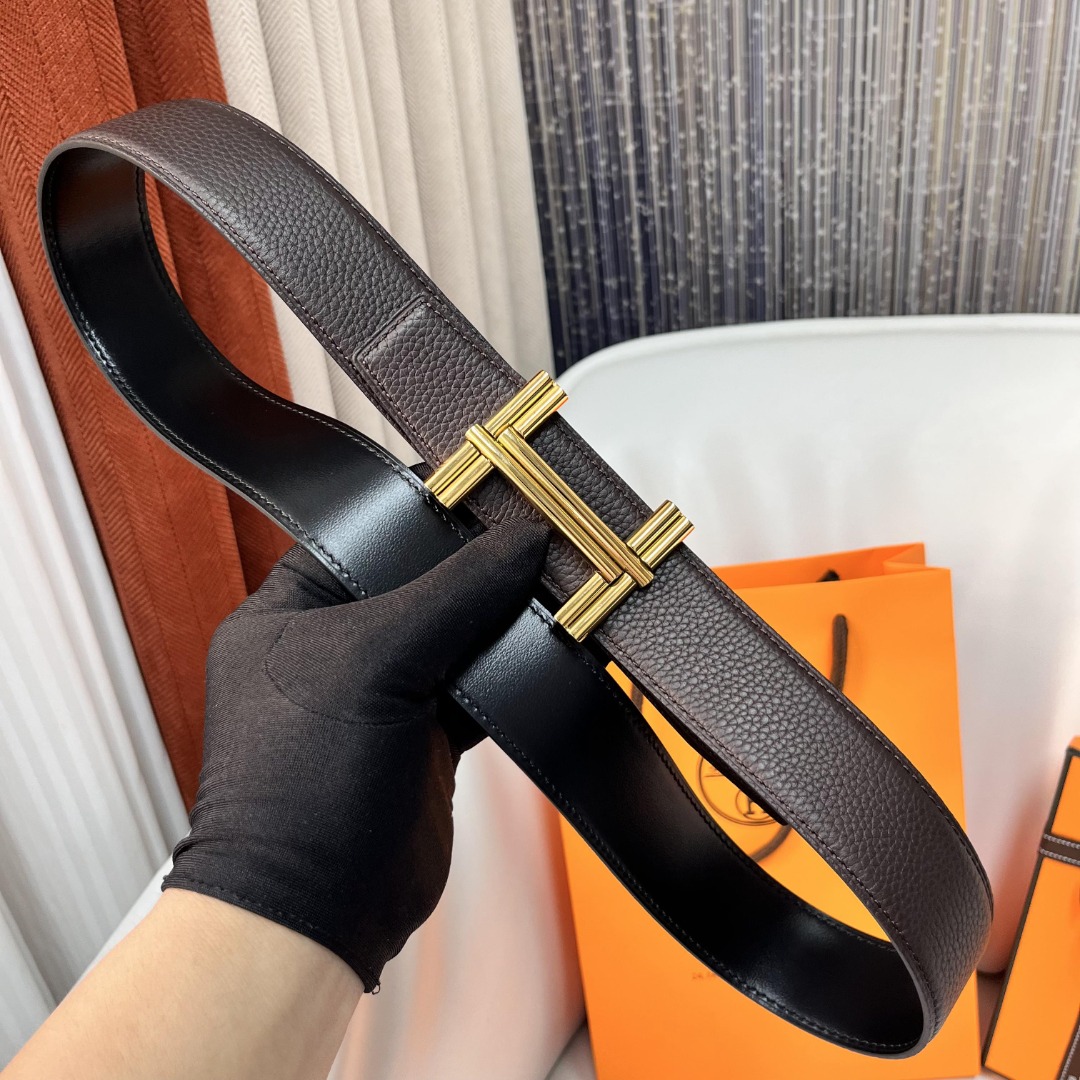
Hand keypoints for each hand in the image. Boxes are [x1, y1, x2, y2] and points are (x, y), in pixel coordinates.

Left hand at [163, 521, 547, 990]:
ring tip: (552, 587)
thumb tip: (516, 541)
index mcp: (288, 612)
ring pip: (456, 633)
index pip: (363, 535)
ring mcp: (383, 695)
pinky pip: (478, 686)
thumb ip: (450, 595)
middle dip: (476, 565)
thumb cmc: (298, 792)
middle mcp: (334, 648)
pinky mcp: (426, 738)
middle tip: (537, 533)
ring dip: (501, 618)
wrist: (317, 914)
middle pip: (419, 582)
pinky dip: (513, 671)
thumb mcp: (371, 663)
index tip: (486, 483)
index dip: (423, 509)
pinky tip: (548, 651)